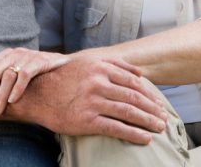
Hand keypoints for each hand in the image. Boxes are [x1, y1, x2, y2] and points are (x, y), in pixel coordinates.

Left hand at [0, 47, 69, 116]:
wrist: (64, 66)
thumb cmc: (37, 74)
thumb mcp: (17, 72)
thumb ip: (3, 79)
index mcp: (6, 55)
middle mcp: (14, 53)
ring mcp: (27, 56)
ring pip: (6, 75)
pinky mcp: (40, 62)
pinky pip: (23, 76)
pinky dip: (16, 90)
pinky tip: (13, 101)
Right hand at [19, 54, 166, 143]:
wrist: (37, 94)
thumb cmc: (64, 78)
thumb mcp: (87, 62)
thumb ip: (113, 64)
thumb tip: (139, 73)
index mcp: (100, 67)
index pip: (133, 82)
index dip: (148, 94)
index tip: (158, 103)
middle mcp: (98, 82)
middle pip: (134, 97)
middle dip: (152, 109)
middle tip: (163, 118)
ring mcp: (93, 101)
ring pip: (128, 112)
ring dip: (147, 121)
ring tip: (158, 128)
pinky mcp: (86, 120)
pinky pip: (116, 128)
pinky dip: (133, 133)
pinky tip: (144, 138)